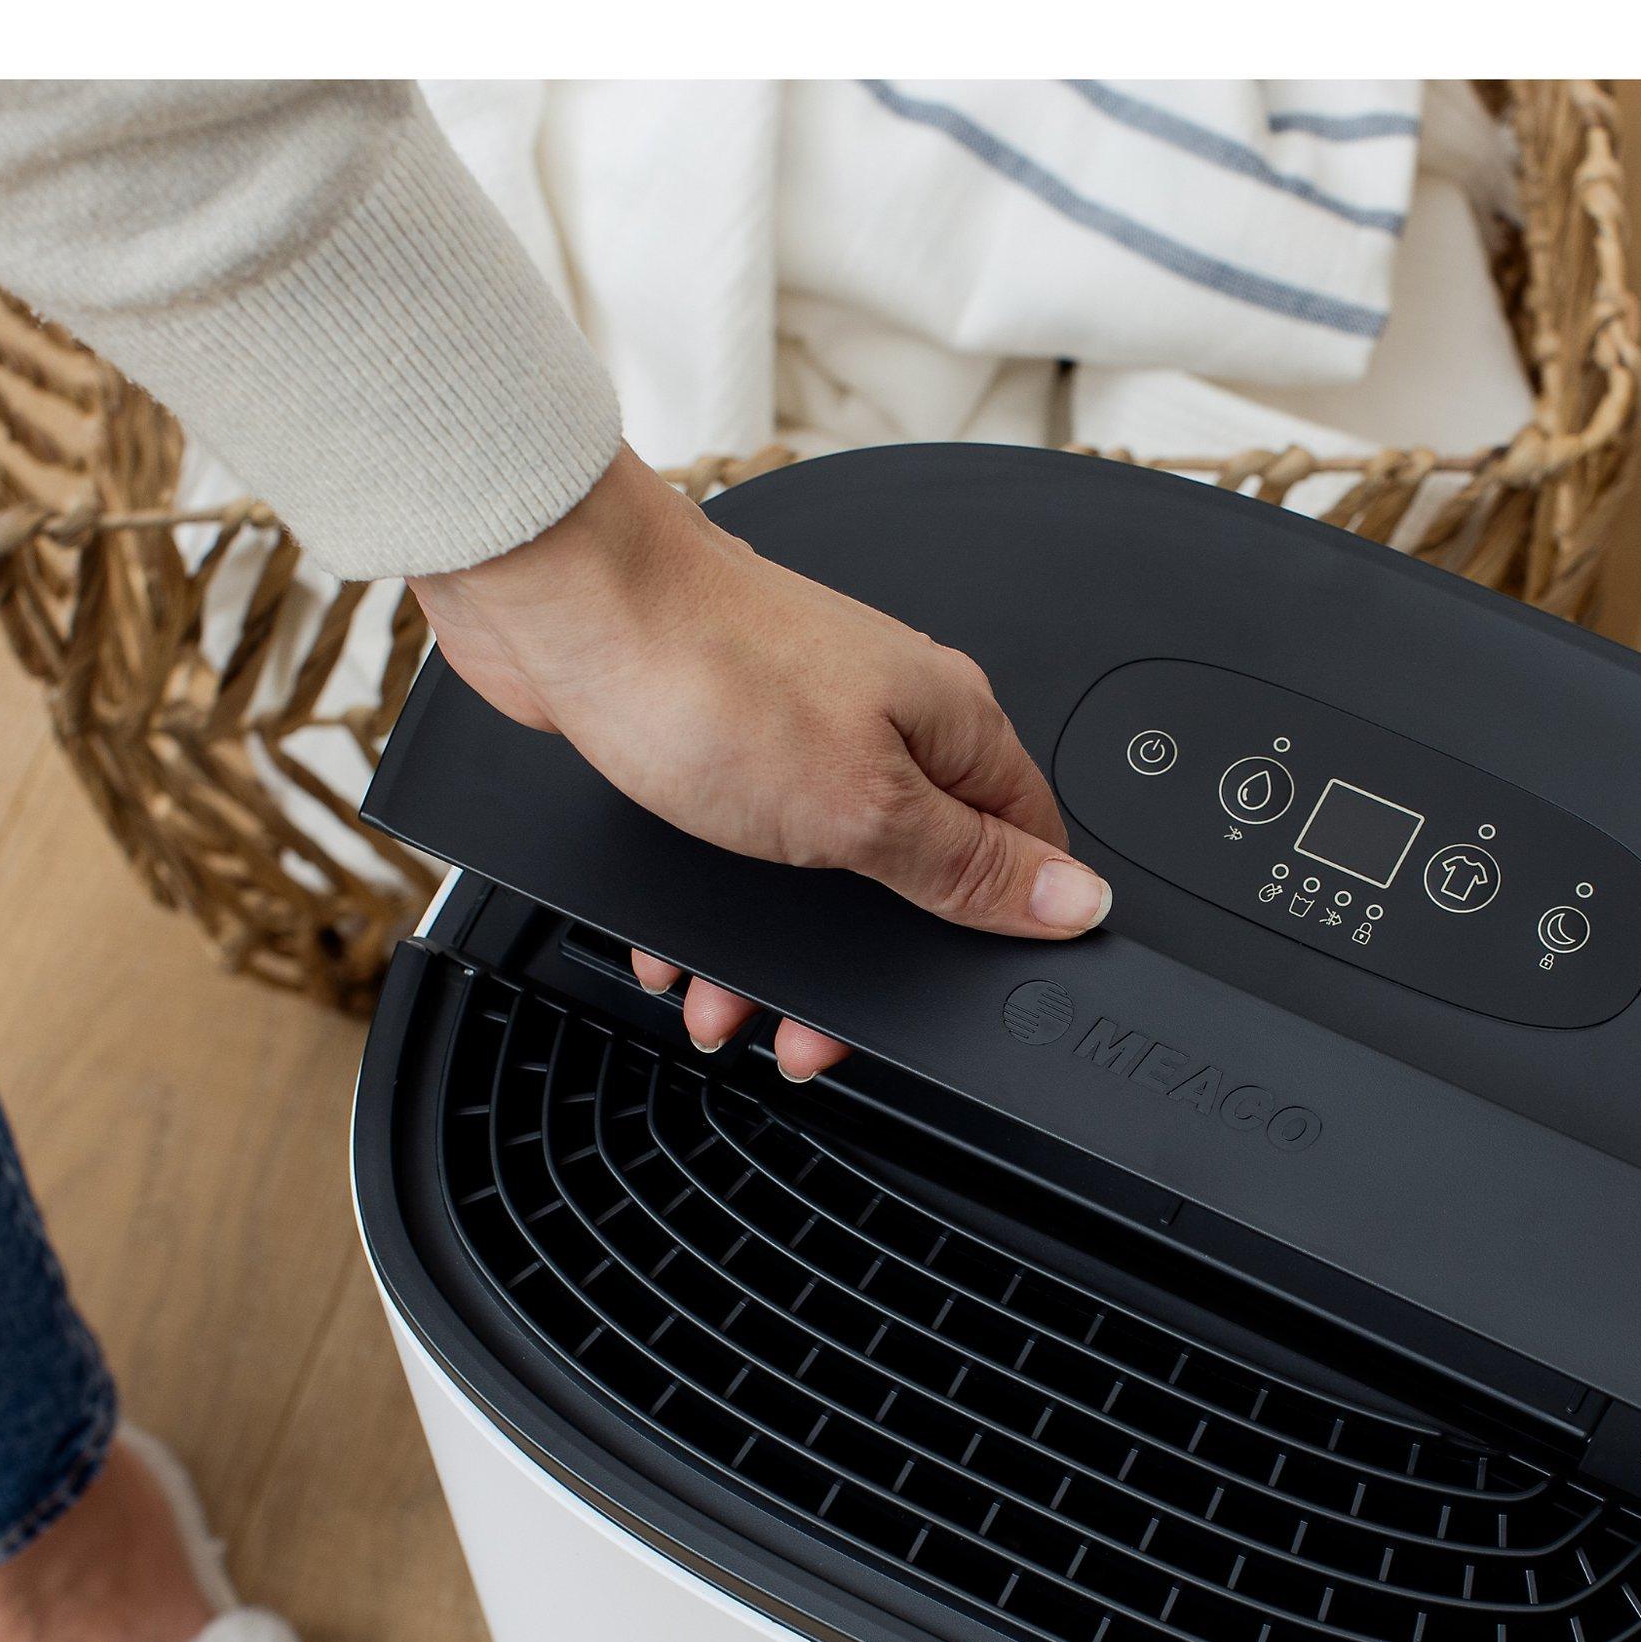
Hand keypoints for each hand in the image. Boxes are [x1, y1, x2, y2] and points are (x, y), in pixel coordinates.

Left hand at [410, 446, 1111, 1079]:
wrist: (564, 606)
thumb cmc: (709, 674)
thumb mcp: (865, 807)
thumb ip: (969, 864)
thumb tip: (1076, 899)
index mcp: (950, 723)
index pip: (1026, 841)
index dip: (1005, 928)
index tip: (959, 999)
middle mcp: (882, 718)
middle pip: (914, 874)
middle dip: (859, 971)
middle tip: (812, 1035)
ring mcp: (799, 728)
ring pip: (814, 878)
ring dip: (769, 957)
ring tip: (721, 1006)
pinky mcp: (720, 742)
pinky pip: (735, 857)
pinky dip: (709, 911)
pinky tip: (674, 951)